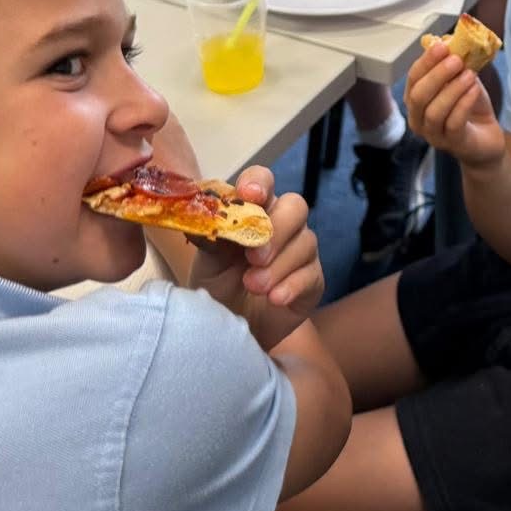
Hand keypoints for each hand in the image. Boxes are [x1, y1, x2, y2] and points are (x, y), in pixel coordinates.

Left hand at [187, 167, 323, 352]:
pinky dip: (292, 286)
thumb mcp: (207, 261)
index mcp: (255, 211)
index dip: (258, 183)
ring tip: (254, 286)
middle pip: (295, 206)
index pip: (263, 181)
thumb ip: (209, 237)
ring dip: (278, 265)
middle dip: (276, 229)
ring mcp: (300, 252)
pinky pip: (312, 275)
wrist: (231, 329)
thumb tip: (197, 216)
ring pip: (305, 243)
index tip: (249, 195)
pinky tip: (274, 299)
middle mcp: (282, 225)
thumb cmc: (218, 286)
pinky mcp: (312, 281)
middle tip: (254, 256)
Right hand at [404, 41, 504, 168]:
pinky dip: (464, 103)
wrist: (487, 139)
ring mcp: (433, 135)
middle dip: (436, 75)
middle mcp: (418, 120)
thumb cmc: (470, 109)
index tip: (442, 46)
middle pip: (418, 96)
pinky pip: (453, 123)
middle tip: (456, 59)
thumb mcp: (462, 81)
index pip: (413, 79)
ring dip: (452, 89)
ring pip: (434, 112)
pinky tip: (474, 90)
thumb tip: (452, 41)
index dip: (426, 62)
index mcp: (416, 101)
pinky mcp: (452, 144)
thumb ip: (456, 65)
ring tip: (470, 74)